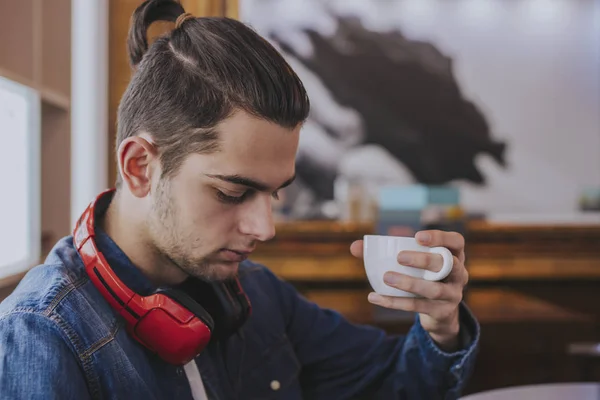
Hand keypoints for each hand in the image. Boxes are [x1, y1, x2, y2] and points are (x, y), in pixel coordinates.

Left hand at [350, 230, 468, 351]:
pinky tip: (375, 297)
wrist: (439, 312)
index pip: (456, 242)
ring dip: (409, 284)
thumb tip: (355, 247)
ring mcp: (453, 294)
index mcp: (454, 255)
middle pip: (447, 265)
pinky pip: (418, 307)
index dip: (441, 237)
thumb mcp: (414, 263)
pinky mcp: (442, 312)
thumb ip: (386, 252)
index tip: (418, 237)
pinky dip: (395, 302)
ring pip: (434, 290)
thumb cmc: (423, 277)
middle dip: (424, 260)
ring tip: (386, 278)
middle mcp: (459, 274)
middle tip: (400, 257)